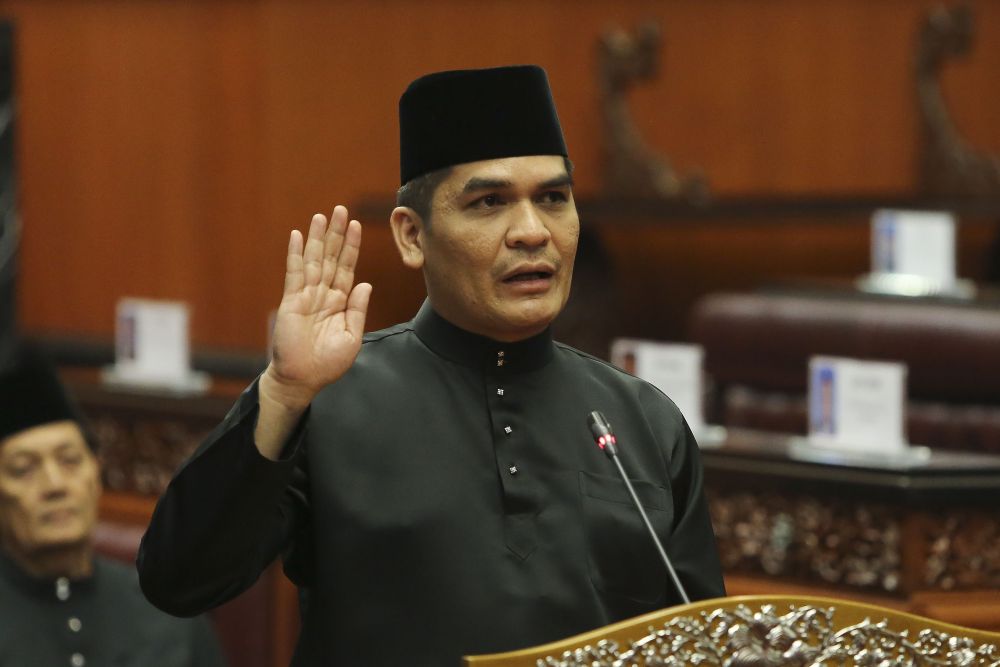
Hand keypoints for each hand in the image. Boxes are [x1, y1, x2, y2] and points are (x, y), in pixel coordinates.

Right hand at [262, 206, 371, 411]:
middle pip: (331, 258)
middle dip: (337, 234)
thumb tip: (366, 284)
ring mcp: (306, 296)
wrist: (303, 379)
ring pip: (314, 260)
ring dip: (317, 238)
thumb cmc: (328, 363)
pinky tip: (297, 236)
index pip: (347, 268)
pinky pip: (294, 273)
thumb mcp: (352, 336)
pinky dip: (295, 254)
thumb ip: (358, 309)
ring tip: (321, 216)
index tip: (357, 226)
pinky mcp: (291, 301)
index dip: (352, 247)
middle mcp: (323, 294)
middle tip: (340, 209)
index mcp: (340, 302)